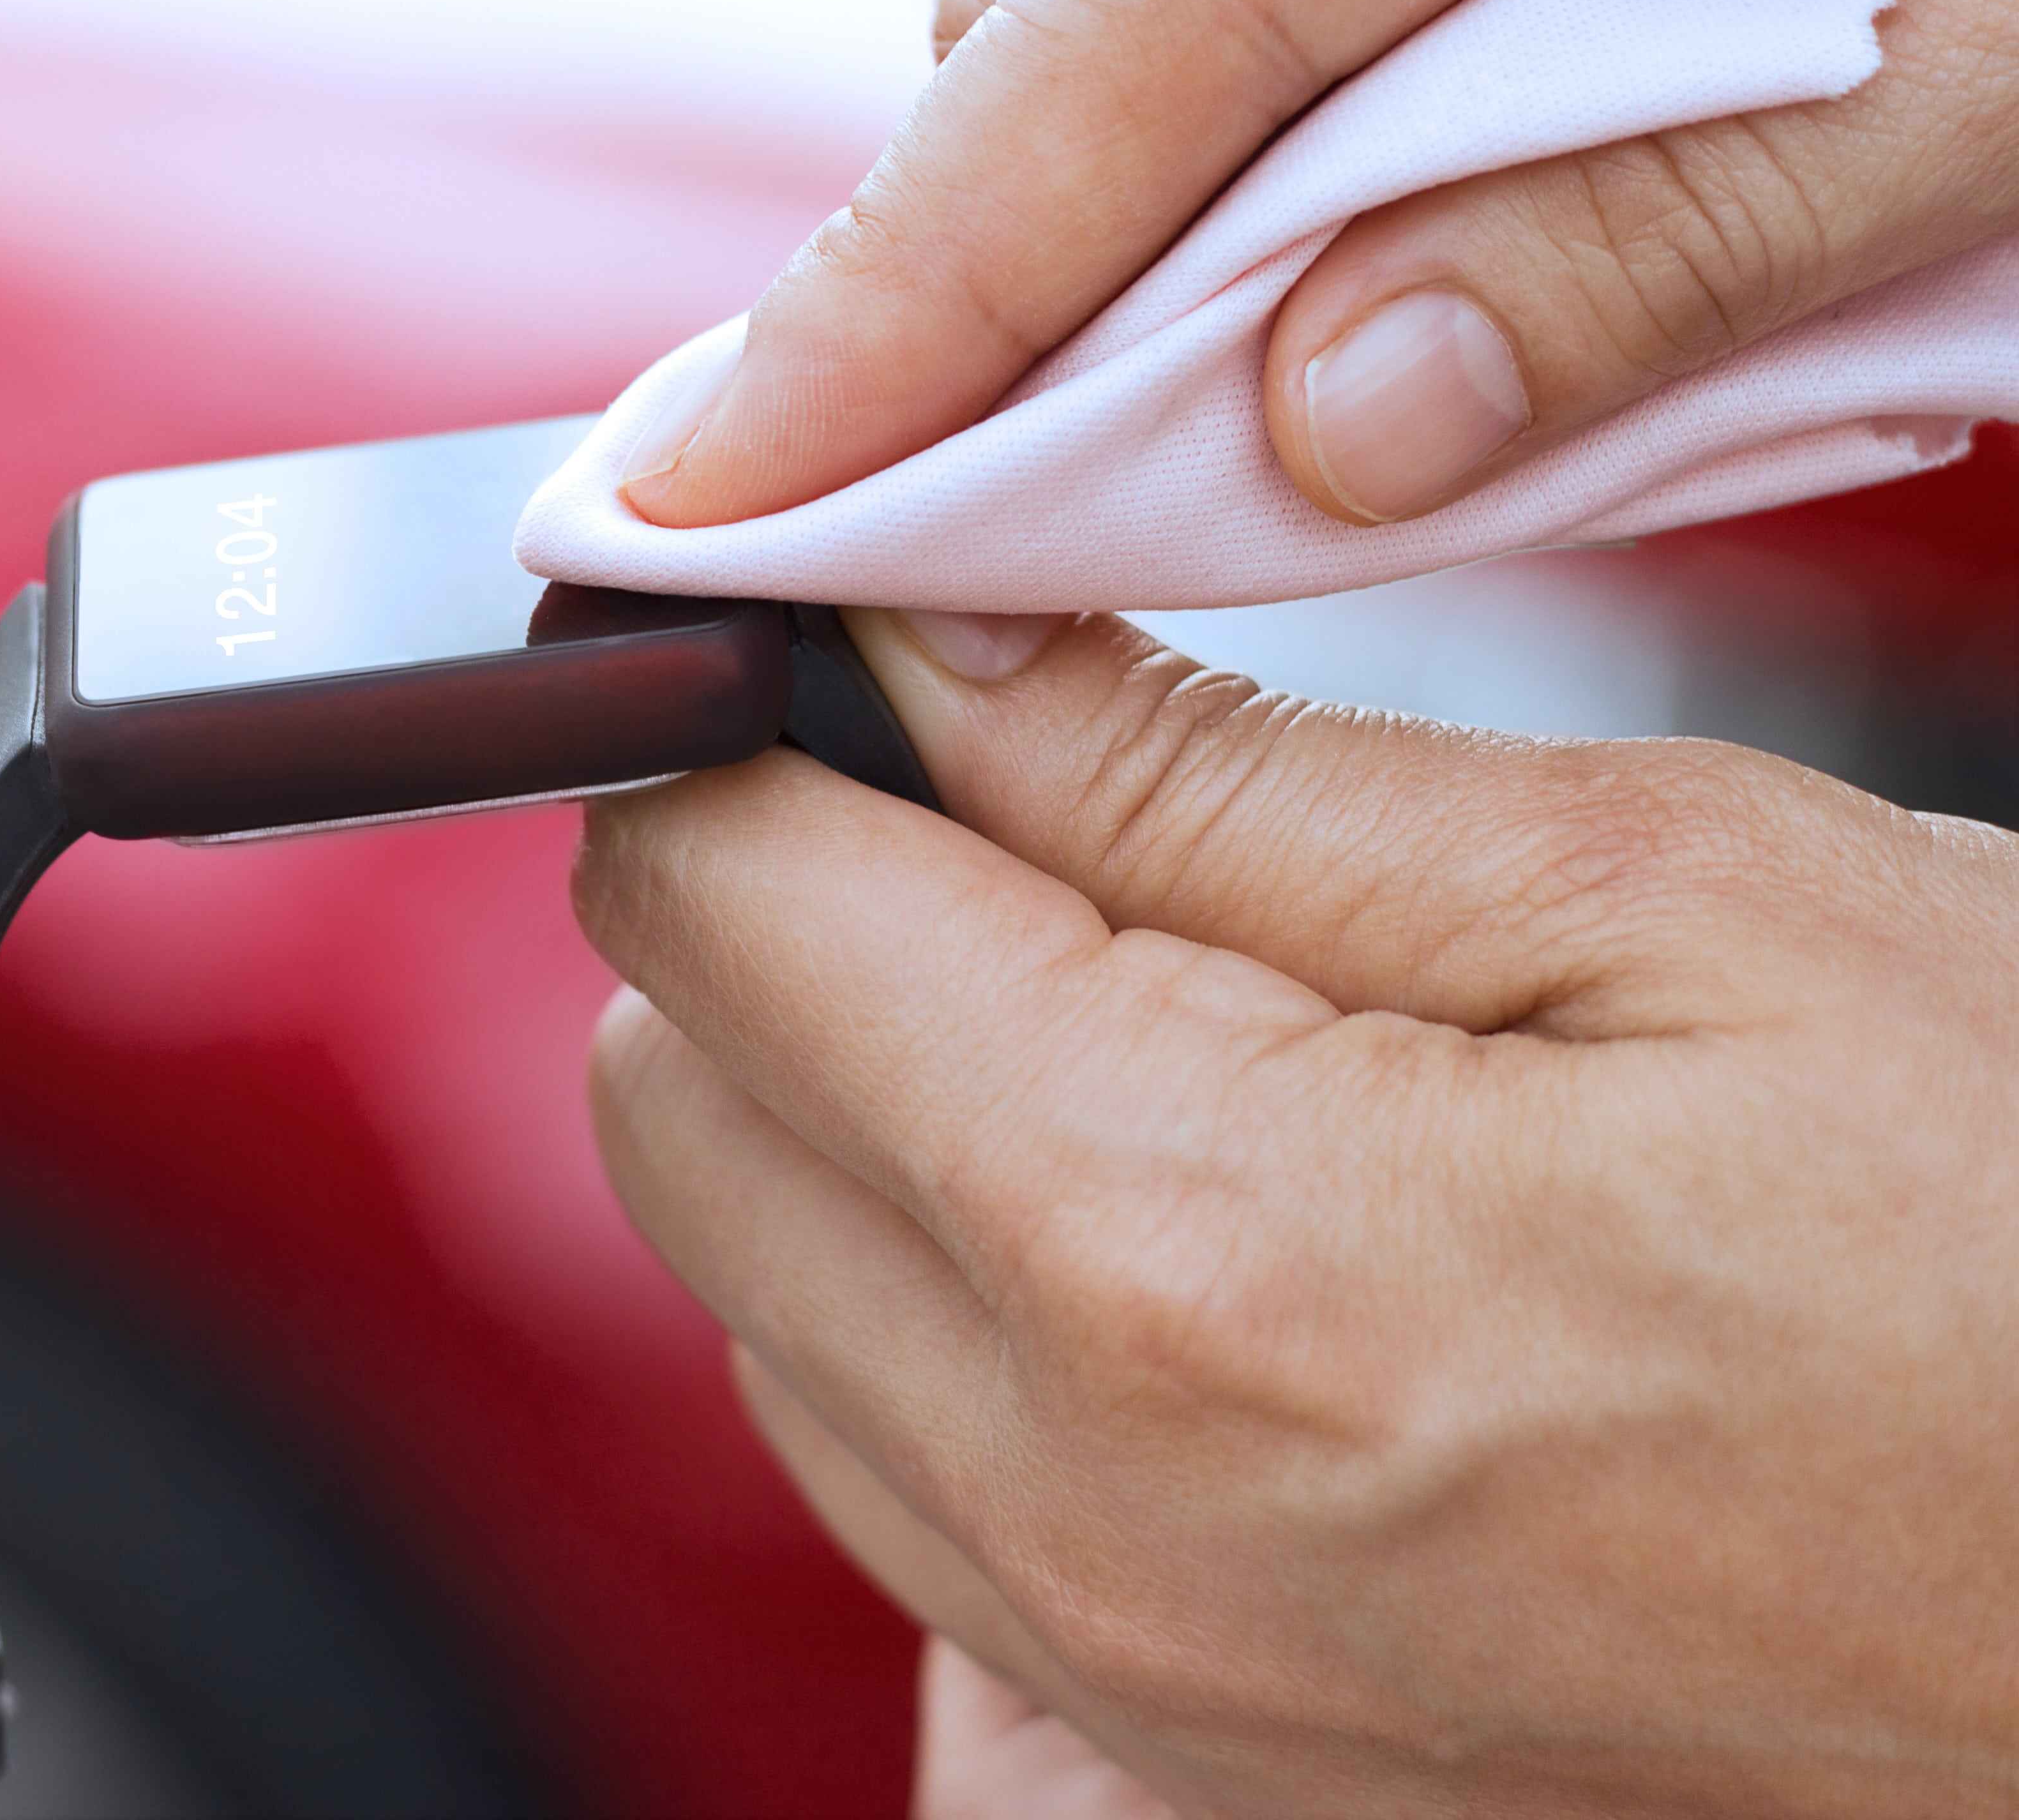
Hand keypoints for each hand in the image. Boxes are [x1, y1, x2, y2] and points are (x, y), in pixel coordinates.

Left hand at [573, 607, 2018, 1817]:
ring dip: (843, 1099)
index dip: (744, 714)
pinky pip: (880, 1445)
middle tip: (992, 795)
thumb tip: (924, 640)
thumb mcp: (1660, 889)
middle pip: (680, 1101)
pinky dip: (927, 1284)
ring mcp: (1110, 1640)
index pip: (721, 900)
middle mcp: (1082, 1487)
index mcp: (1181, 1243)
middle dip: (772, 902)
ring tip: (1104, 994)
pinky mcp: (1165, 1717)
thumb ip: (1210, 770)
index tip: (838, 629)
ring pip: (754, 1281)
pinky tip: (1143, 1191)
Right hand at [621, 0, 2018, 531]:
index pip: (1136, 15)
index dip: (904, 289)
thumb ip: (1662, 233)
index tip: (717, 490)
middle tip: (983, 524)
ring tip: (1204, 395)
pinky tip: (1331, 223)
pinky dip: (1246, 96)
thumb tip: (1333, 426)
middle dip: (994, 268)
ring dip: (1131, 194)